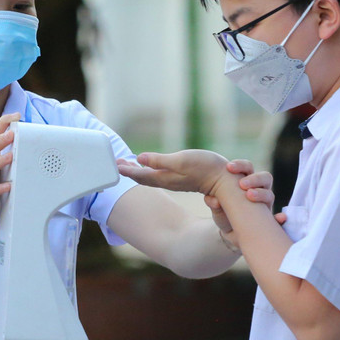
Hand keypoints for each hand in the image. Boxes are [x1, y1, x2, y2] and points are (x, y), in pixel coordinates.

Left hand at [117, 149, 231, 196]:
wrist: (225, 181)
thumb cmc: (205, 168)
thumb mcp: (181, 161)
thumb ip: (160, 161)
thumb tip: (140, 158)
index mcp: (164, 177)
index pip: (140, 175)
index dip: (126, 170)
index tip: (115, 164)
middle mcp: (167, 181)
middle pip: (142, 178)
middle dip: (129, 171)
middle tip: (118, 164)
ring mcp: (174, 181)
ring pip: (150, 177)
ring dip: (138, 171)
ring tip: (129, 165)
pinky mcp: (182, 180)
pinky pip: (158, 177)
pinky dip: (149, 172)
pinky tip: (150, 168)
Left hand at [202, 160, 283, 236]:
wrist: (231, 233)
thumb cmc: (225, 215)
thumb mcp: (217, 209)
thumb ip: (214, 204)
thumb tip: (211, 200)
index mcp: (246, 183)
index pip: (247, 168)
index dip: (240, 165)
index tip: (228, 167)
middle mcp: (259, 191)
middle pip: (264, 177)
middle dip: (254, 178)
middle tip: (242, 184)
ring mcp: (266, 205)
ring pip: (270, 194)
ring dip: (261, 194)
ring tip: (250, 196)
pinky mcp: (270, 220)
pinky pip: (279, 219)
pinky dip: (280, 218)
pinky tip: (280, 218)